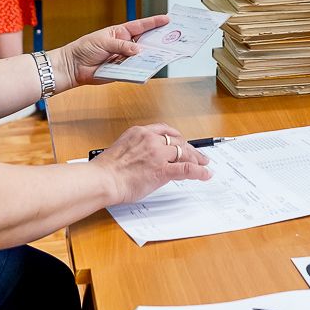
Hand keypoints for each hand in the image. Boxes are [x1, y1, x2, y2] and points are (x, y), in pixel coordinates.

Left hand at [59, 14, 169, 86]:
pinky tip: (148, 68)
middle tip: (172, 39)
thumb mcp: (104, 42)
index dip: (154, 23)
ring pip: (141, 57)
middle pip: (145, 42)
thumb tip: (138, 50)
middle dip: (158, 40)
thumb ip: (121, 46)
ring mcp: (124, 58)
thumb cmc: (85, 49)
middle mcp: (124, 45)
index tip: (167, 19)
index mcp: (120, 33)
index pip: (140, 26)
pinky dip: (140, 69)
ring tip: (164, 55)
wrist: (73, 67)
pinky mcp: (121, 71)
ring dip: (151, 57)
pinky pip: (133, 70)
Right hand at [93, 123, 211, 203]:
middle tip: (198, 156)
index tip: (182, 142)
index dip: (177, 137)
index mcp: (140, 132)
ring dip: (196, 159)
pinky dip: (198, 171)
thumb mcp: (123, 148)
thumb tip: (146, 157)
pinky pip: (186, 169)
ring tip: (203, 164)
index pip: (165, 130)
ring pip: (183, 152)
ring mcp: (158, 154)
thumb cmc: (107, 169)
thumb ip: (137, 148)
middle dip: (189, 148)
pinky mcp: (162, 170)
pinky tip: (205, 174)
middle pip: (177, 141)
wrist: (104, 179)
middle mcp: (151, 140)